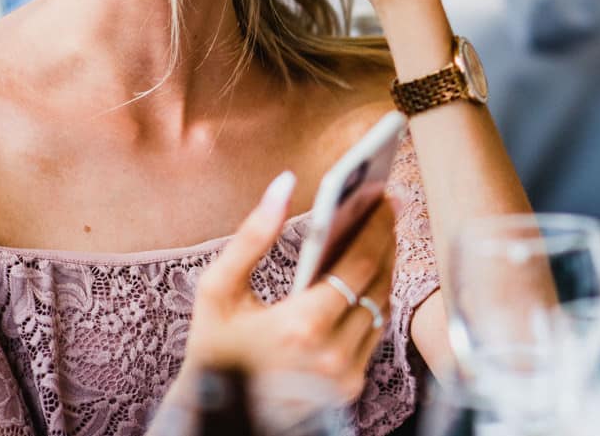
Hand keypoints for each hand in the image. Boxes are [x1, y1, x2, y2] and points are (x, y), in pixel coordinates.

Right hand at [182, 172, 395, 402]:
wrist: (216, 414)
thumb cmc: (215, 349)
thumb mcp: (218, 290)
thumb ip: (251, 236)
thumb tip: (283, 185)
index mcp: (301, 327)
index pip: (360, 265)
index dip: (376, 227)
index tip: (381, 198)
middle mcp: (331, 355)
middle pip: (377, 283)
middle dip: (384, 240)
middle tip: (383, 209)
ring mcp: (344, 375)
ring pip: (381, 307)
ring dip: (382, 268)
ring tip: (376, 235)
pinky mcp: (351, 388)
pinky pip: (374, 331)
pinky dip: (372, 299)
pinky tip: (366, 272)